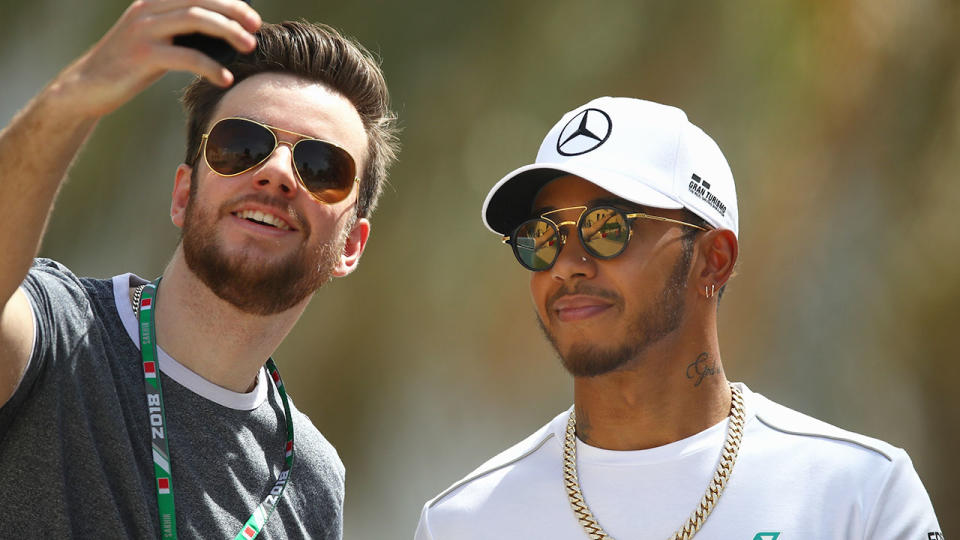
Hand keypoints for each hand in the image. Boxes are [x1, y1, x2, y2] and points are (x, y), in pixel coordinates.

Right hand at [50, 0, 260, 117]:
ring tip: (250, 47)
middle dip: (234, 12)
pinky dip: (210, 66)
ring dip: (228, 31)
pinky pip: (186, 56)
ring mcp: (144, 30)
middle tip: (257, 28)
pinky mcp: (143, 55)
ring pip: (196, 19)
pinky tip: (225, 79)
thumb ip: (181, 31)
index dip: (228, 1)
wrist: (87, 86)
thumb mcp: (155, 40)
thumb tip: (224, 36)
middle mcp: (149, 9)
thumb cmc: (130, 66)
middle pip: (201, 0)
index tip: (252, 17)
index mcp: (154, 2)